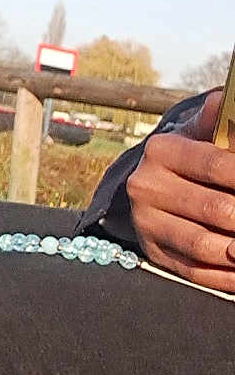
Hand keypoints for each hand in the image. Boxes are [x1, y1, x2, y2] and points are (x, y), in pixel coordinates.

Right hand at [127, 91, 234, 291]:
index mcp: (162, 150)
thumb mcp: (201, 133)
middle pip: (216, 209)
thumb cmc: (190, 156)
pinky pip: (195, 271)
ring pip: (205, 244)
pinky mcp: (153, 251)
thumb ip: (220, 122)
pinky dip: (227, 276)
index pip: (215, 163)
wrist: (150, 185)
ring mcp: (147, 221)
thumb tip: (227, 99)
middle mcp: (147, 185)